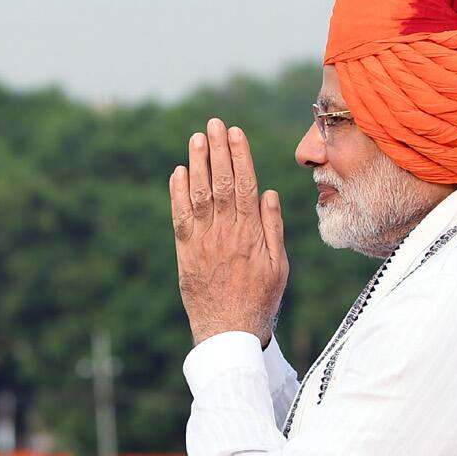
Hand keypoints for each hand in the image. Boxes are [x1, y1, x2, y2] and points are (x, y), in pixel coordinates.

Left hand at [170, 117, 287, 346]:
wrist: (228, 332)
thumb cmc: (260, 300)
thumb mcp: (279, 266)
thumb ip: (273, 228)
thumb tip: (269, 193)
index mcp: (251, 233)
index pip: (245, 184)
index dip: (240, 156)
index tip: (237, 132)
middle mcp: (226, 233)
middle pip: (220, 182)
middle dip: (218, 150)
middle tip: (214, 123)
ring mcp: (203, 242)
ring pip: (198, 194)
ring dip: (196, 163)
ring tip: (196, 137)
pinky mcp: (185, 253)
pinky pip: (179, 217)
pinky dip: (177, 193)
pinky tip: (177, 172)